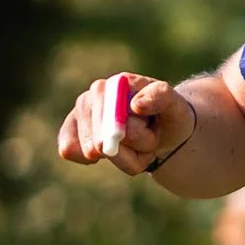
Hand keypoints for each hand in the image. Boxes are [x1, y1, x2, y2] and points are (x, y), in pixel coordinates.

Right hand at [59, 71, 192, 174]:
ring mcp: (80, 111)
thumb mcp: (175, 106)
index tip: (149, 132)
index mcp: (121, 83)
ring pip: (92, 152)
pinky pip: (73, 153)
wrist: (162, 132)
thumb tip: (135, 105)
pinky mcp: (69, 130)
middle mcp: (96, 92)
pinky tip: (113, 150)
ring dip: (121, 157)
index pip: (115, 117)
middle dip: (132, 148)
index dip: (133, 135)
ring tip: (135, 143)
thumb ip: (160, 98)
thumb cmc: (168, 116)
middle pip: (101, 140)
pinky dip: (95, 160)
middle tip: (147, 138)